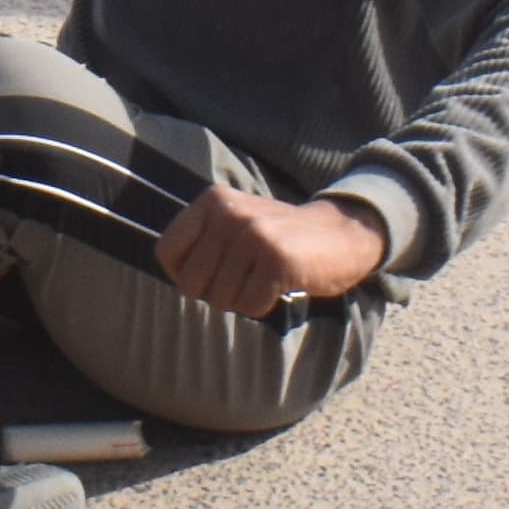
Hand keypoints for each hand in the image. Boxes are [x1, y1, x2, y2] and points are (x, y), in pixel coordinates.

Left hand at [155, 185, 386, 320]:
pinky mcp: (277, 261)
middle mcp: (228, 214)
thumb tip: (176, 277)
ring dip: (241, 300)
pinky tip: (278, 288)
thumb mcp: (235, 220)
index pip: (166, 252)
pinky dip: (262, 306)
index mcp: (211, 201)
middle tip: (241, 282)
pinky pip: (250, 306)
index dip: (182, 275)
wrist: (341, 232)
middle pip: (191, 283)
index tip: (206, 278)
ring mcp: (252, 236)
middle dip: (214, 294)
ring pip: (220, 298)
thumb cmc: (280, 236)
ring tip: (261, 280)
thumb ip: (203, 238)